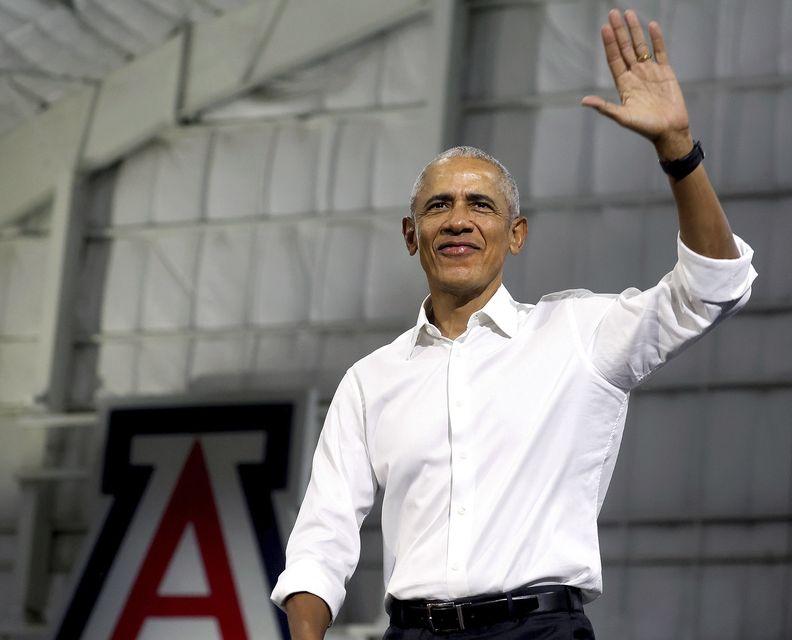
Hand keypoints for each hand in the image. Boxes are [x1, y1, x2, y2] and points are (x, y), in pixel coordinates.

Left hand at [581, 9, 692, 159]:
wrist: (669, 131)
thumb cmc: (645, 127)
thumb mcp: (622, 117)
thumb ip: (604, 107)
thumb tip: (584, 101)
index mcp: (624, 84)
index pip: (614, 59)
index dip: (609, 44)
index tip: (604, 27)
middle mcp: (635, 75)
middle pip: (625, 48)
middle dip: (619, 31)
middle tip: (613, 13)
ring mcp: (650, 72)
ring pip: (641, 46)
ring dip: (634, 31)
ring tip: (628, 14)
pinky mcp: (665, 72)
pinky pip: (660, 51)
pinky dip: (656, 39)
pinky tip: (651, 25)